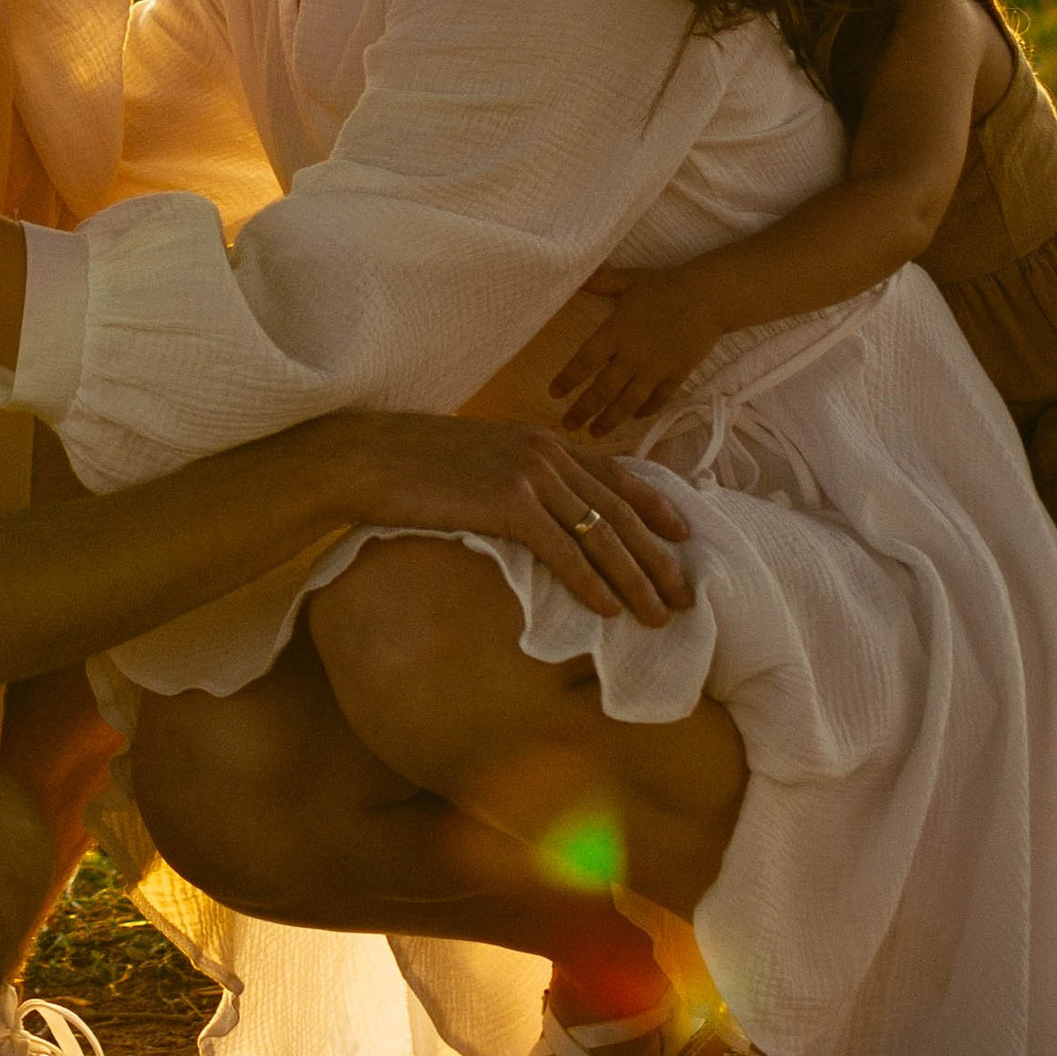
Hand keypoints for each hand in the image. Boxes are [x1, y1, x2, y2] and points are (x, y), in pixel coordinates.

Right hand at [332, 412, 694, 625]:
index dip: (657, 508)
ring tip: (660, 614)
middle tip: (687, 595)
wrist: (370, 457)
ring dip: (637, 580)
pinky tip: (609, 610)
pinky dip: (591, 583)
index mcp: (544, 441)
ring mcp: (530, 475)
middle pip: (623, 510)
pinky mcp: (508, 502)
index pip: (619, 475)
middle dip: (660, 557)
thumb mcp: (483, 458)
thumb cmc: (416, 464)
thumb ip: (522, 476)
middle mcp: (547, 453)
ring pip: (602, 534)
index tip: (685, 538)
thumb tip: (547, 511)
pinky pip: (564, 551)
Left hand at [550, 266, 719, 437]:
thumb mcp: (628, 280)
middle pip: (602, 390)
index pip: (585, 361)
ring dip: (609, 420)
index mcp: (616, 332)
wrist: (708, 297)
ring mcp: (655, 370)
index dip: (568, 379)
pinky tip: (634, 417)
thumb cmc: (665, 285)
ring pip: (627, 403)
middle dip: (582, 410)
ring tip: (594, 433)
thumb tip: (573, 279)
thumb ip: (600, 282)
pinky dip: (644, 412)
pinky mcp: (676, 376)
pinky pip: (656, 400)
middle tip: (567, 425)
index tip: (553, 394)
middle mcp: (632, 356)